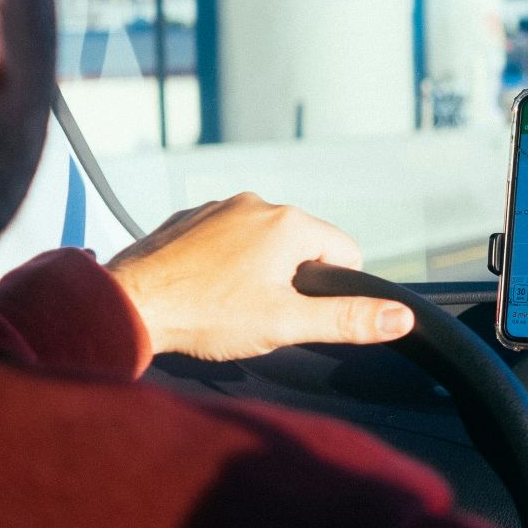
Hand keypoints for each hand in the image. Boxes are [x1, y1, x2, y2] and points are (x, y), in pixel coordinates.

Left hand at [105, 192, 414, 360]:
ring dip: (254, 269)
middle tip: (257, 314)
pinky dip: (220, 262)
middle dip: (290, 280)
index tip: (296, 313)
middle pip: (302, 246)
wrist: (125, 305)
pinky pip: (222, 238)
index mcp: (290, 224)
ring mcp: (218, 207)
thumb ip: (347, 319)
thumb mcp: (286, 324)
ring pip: (261, 241)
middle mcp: (258, 203)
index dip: (330, 291)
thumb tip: (401, 317)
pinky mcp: (187, 218)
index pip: (345, 253)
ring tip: (225, 304)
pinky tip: (201, 289)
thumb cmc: (205, 316)